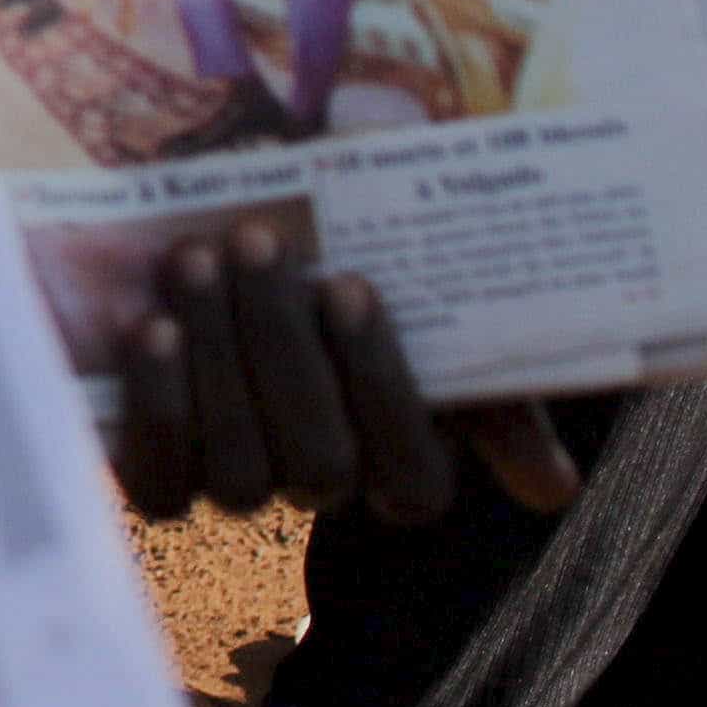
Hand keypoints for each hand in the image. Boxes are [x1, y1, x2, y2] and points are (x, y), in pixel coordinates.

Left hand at [107, 223, 580, 528]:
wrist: (219, 219)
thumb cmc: (340, 246)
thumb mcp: (427, 286)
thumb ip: (492, 370)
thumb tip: (551, 487)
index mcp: (403, 450)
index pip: (413, 481)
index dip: (380, 388)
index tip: (351, 282)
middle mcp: (322, 480)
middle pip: (320, 464)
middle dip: (286, 348)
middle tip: (260, 243)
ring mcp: (239, 480)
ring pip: (240, 474)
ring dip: (220, 361)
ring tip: (199, 259)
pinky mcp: (159, 469)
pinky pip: (159, 484)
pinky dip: (158, 407)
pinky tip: (155, 329)